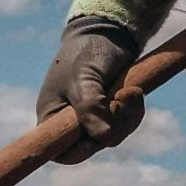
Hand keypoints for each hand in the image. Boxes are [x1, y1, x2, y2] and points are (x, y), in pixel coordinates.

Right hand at [38, 13, 140, 164]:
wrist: (109, 33)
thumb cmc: (87, 52)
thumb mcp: (85, 77)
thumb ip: (90, 107)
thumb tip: (103, 139)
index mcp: (51, 117)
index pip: (60, 152)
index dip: (79, 151)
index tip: (97, 138)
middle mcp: (68, 123)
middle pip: (93, 146)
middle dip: (113, 126)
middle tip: (121, 100)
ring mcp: (90, 119)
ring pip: (113, 136)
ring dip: (128, 117)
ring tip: (131, 91)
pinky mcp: (109, 113)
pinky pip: (125, 125)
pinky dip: (134, 112)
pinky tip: (134, 93)